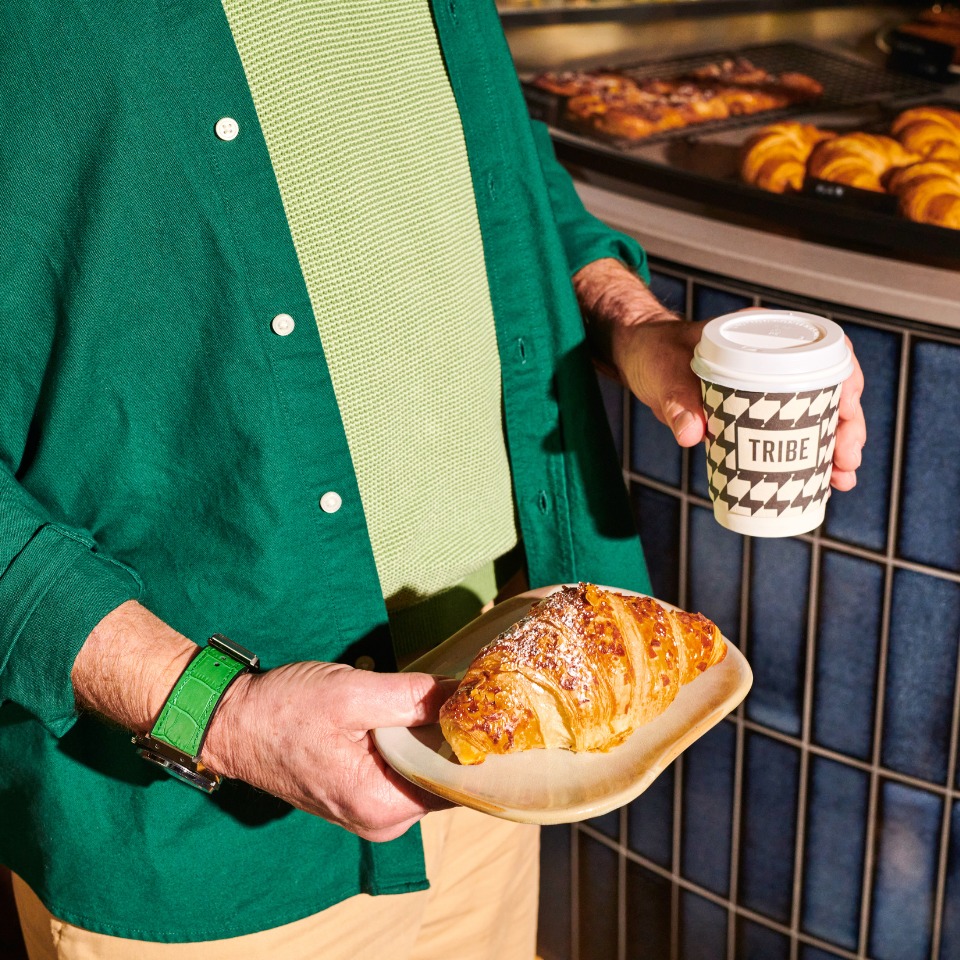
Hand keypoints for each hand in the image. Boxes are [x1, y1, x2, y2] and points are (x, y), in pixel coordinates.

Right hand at [74, 601, 455, 842]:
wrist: (230, 722)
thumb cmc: (284, 711)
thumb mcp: (351, 694)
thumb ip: (411, 698)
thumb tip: (463, 695)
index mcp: (382, 807)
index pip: (455, 780)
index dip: (470, 740)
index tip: (480, 702)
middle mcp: (381, 821)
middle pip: (440, 775)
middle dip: (449, 733)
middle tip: (454, 688)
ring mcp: (369, 810)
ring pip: (421, 768)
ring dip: (426, 732)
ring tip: (425, 694)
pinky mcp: (358, 792)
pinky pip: (400, 767)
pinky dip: (407, 739)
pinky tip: (401, 710)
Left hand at [574, 258, 865, 488]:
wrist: (640, 357)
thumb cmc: (652, 354)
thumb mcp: (662, 375)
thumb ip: (676, 402)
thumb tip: (693, 435)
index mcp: (764, 333)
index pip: (826, 348)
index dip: (847, 379)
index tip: (848, 411)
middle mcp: (777, 355)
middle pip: (832, 386)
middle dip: (848, 425)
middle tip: (846, 460)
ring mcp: (771, 382)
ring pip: (819, 411)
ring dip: (836, 443)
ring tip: (842, 478)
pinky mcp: (759, 408)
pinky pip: (795, 428)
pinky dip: (811, 451)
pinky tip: (824, 478)